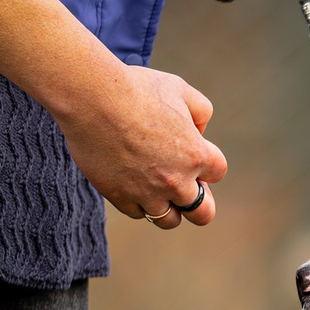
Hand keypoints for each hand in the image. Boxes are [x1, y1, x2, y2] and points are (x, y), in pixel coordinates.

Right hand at [54, 65, 229, 228]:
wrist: (91, 98)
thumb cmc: (135, 89)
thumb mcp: (180, 89)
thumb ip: (200, 112)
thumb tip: (198, 133)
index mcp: (196, 155)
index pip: (218, 172)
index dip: (207, 164)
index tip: (192, 155)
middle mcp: (176, 181)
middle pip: (203, 214)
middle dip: (199, 202)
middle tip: (186, 186)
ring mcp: (148, 194)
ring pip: (169, 220)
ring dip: (168, 206)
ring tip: (157, 187)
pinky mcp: (121, 198)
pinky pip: (138, 213)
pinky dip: (138, 202)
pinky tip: (133, 183)